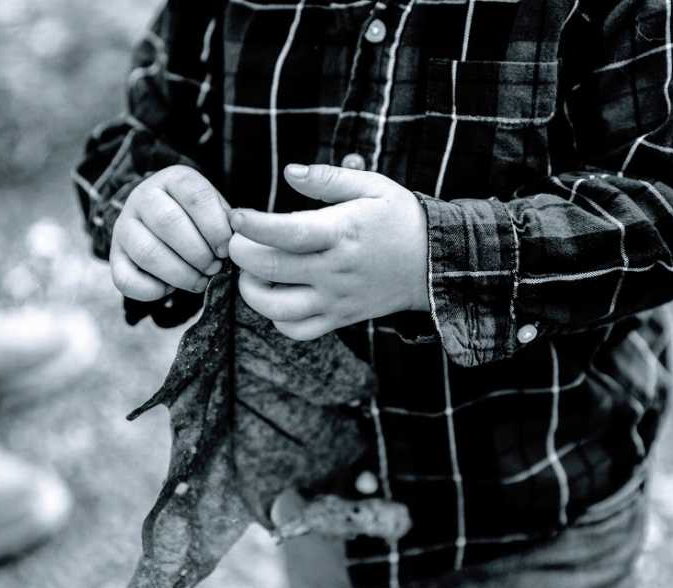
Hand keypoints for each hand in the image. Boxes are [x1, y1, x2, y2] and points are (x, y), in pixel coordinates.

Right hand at [110, 166, 231, 300]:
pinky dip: (151, 290)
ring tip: (200, 281)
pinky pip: (125, 278)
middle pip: (168, 222)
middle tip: (214, 268)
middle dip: (198, 253)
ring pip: (147, 252)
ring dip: (179, 274)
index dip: (215, 227)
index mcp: (174, 179)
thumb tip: (237, 243)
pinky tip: (170, 289)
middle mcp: (143, 196)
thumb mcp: (216, 211)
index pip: (195, 195)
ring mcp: (124, 226)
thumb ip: (229, 223)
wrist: (163, 225)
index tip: (226, 249)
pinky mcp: (115, 256)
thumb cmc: (200, 220)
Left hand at [229, 163, 428, 340]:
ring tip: (253, 271)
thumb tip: (290, 172)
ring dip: (252, 290)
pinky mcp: (339, 318)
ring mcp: (336, 299)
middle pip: (270, 268)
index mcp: (342, 233)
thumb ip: (328, 178)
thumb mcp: (373, 186)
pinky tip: (278, 294)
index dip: (253, 226)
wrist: (435, 263)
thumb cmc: (400, 219)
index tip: (237, 216)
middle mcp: (335, 270)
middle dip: (240, 253)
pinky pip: (297, 330)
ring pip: (277, 308)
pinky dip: (277, 318)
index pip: (287, 233)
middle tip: (237, 240)